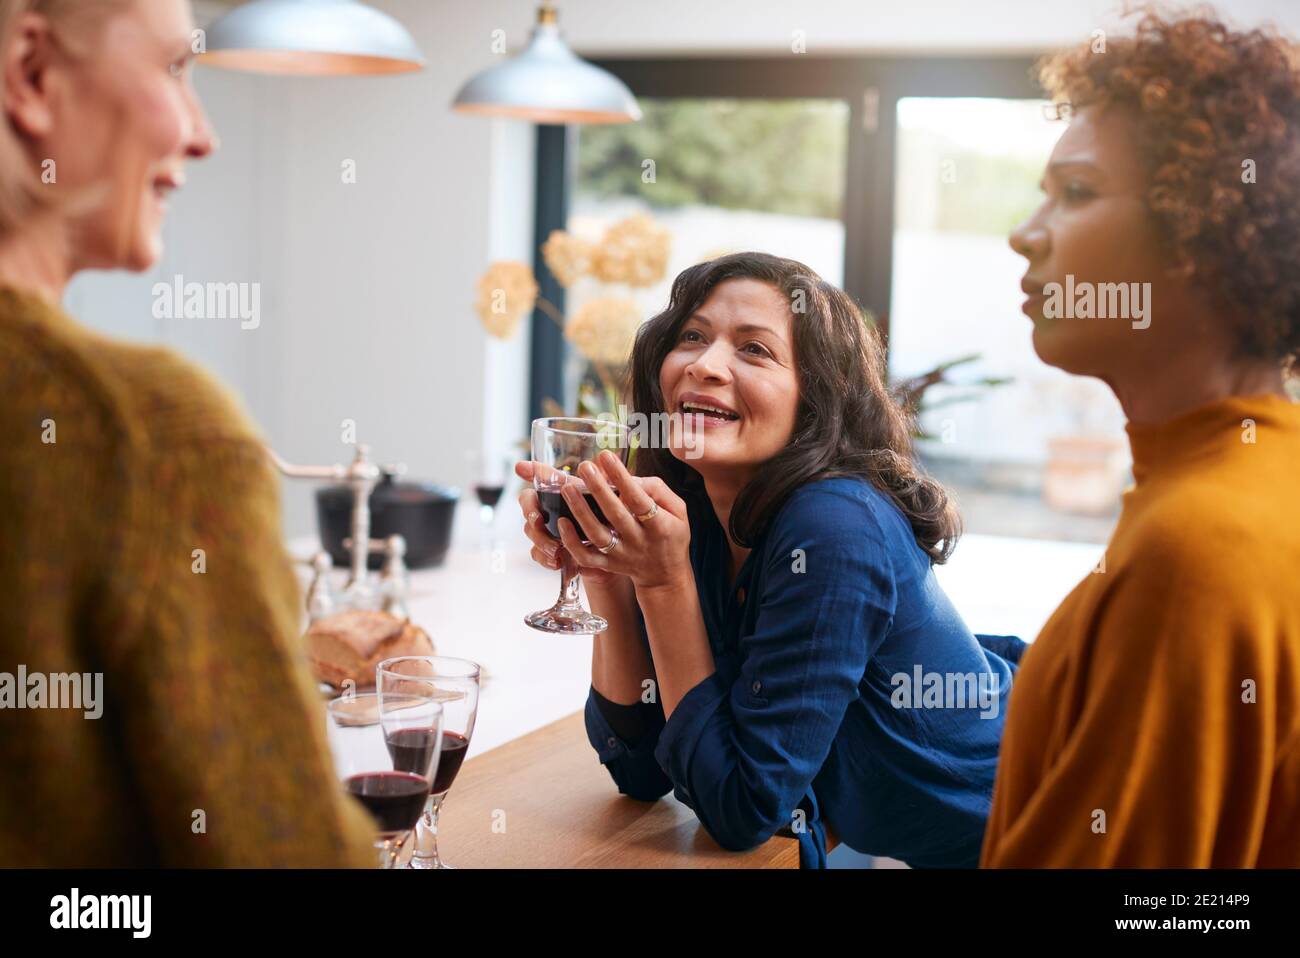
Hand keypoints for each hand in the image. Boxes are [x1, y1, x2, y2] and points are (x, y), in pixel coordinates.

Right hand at [515, 460, 623, 589]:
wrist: (618, 546)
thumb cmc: (614, 515)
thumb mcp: (616, 497)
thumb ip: (613, 480)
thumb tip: (605, 459)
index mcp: (561, 493)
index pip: (538, 480)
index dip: (529, 472)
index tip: (522, 468)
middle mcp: (551, 510)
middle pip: (529, 507)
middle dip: (531, 514)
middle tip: (538, 520)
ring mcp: (550, 531)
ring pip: (532, 534)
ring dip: (540, 541)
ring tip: (554, 548)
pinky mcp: (554, 551)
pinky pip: (539, 556)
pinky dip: (545, 559)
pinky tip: (557, 562)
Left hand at [545, 449, 691, 593]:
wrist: (666, 575)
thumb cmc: (671, 534)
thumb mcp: (678, 510)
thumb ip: (657, 490)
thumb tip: (629, 477)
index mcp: (660, 526)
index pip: (639, 499)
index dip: (622, 477)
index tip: (606, 456)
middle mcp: (639, 542)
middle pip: (615, 514)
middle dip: (598, 488)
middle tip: (584, 466)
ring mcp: (622, 556)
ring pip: (597, 535)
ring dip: (580, 511)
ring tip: (568, 488)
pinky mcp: (608, 566)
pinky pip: (586, 557)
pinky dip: (572, 542)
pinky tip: (562, 522)